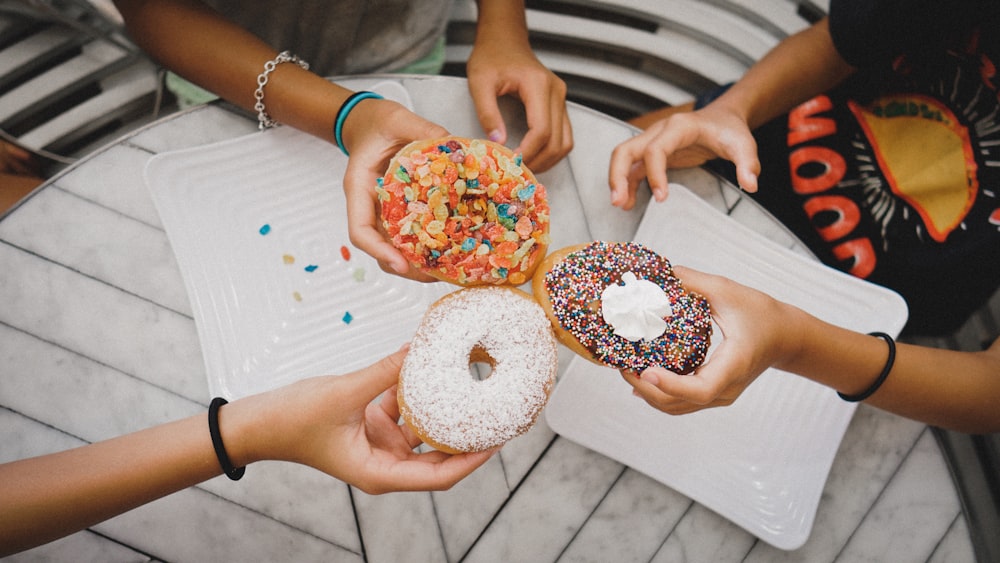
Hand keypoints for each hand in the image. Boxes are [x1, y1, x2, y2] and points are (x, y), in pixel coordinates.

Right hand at [254, 346, 496, 493]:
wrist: (258, 423)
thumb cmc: (292, 422)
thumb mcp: (344, 393)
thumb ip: (385, 372)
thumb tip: (420, 350)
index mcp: (381, 473)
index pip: (440, 476)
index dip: (472, 460)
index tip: (498, 441)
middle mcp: (386, 463)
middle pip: (440, 457)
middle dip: (468, 437)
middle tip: (499, 414)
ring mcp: (380, 444)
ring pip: (424, 429)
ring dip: (445, 410)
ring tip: (476, 388)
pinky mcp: (373, 424)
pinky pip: (405, 408)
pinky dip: (418, 391)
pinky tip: (435, 368)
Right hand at [340, 98, 447, 280]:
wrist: (370, 122)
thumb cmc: (378, 122)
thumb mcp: (399, 119)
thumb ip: (424, 131)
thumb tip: (455, 146)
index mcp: (359, 187)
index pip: (360, 230)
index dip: (379, 251)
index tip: (401, 264)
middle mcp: (369, 205)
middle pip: (379, 249)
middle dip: (405, 267)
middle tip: (435, 275)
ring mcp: (383, 211)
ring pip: (394, 247)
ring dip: (417, 262)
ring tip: (446, 269)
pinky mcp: (399, 210)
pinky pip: (409, 234)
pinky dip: (426, 245)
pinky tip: (450, 249)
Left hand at [466, 37, 572, 172]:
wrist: (504, 40)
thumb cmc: (491, 57)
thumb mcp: (480, 82)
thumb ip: (487, 112)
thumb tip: (499, 142)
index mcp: (538, 85)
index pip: (541, 130)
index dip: (529, 152)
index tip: (511, 163)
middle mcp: (557, 92)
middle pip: (557, 141)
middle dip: (538, 161)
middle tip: (517, 172)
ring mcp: (562, 99)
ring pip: (565, 142)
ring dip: (548, 160)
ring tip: (525, 168)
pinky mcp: (560, 104)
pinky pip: (564, 135)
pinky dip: (551, 151)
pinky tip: (533, 156)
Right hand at [608, 104, 760, 209]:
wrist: (722, 118)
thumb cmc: (729, 130)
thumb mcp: (743, 145)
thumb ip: (748, 164)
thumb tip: (750, 185)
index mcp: (678, 127)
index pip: (656, 148)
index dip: (655, 173)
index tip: (661, 197)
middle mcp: (658, 132)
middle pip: (626, 150)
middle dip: (618, 175)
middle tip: (618, 201)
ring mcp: (652, 142)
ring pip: (623, 158)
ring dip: (617, 181)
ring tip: (620, 205)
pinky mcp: (652, 154)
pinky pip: (633, 168)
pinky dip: (627, 184)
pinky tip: (629, 203)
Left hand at [621, 266, 793, 414]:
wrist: (786, 337)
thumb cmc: (762, 314)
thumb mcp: (729, 291)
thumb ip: (694, 282)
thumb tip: (659, 273)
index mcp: (733, 364)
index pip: (701, 389)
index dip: (670, 385)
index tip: (645, 370)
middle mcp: (726, 388)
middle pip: (680, 403)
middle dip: (646, 388)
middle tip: (622, 365)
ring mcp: (720, 395)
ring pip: (678, 408)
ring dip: (649, 393)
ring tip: (626, 370)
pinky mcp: (714, 394)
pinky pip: (682, 403)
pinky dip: (659, 393)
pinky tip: (641, 379)